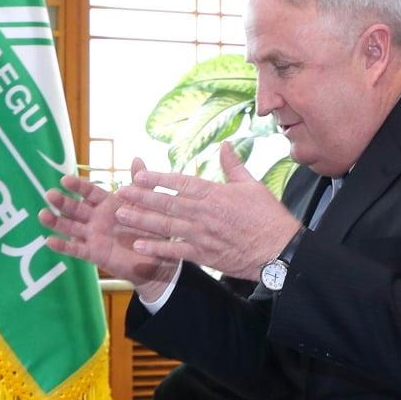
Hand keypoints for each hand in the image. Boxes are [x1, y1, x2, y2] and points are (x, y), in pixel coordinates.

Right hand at [39, 158, 179, 300]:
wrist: (157, 258)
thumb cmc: (150, 229)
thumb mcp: (146, 204)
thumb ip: (138, 185)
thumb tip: (137, 158)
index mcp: (107, 204)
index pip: (89, 192)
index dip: (78, 186)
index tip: (65, 179)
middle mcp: (96, 219)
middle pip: (76, 208)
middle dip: (62, 202)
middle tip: (50, 194)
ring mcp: (92, 236)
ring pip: (70, 227)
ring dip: (56, 221)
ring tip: (42, 215)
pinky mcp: (93, 254)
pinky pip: (76, 249)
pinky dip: (62, 246)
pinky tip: (49, 241)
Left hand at [115, 143, 302, 280]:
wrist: (280, 250)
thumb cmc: (269, 217)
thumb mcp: (253, 185)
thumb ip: (233, 165)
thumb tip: (225, 144)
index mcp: (215, 194)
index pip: (181, 183)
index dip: (158, 178)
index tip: (139, 174)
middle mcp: (204, 213)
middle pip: (167, 203)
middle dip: (141, 197)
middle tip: (120, 193)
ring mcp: (202, 235)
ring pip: (165, 226)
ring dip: (141, 220)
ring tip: (120, 215)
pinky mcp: (203, 255)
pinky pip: (175, 251)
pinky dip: (157, 248)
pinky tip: (138, 244)